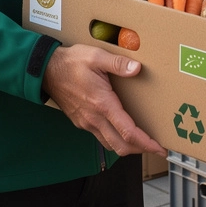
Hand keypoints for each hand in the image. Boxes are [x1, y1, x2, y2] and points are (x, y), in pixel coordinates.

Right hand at [42, 45, 166, 156]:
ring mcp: (87, 122)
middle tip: (155, 147)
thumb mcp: (95, 56)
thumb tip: (137, 68)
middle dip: (140, 150)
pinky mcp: (81, 122)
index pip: (128, 132)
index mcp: (102, 104)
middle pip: (121, 146)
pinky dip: (115, 140)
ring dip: (128, 147)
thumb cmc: (70, 63)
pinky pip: (101, 138)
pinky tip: (120, 130)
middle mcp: (94, 118)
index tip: (159, 148)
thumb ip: (118, 63)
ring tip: (141, 141)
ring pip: (110, 145)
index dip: (146, 143)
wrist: (46, 71)